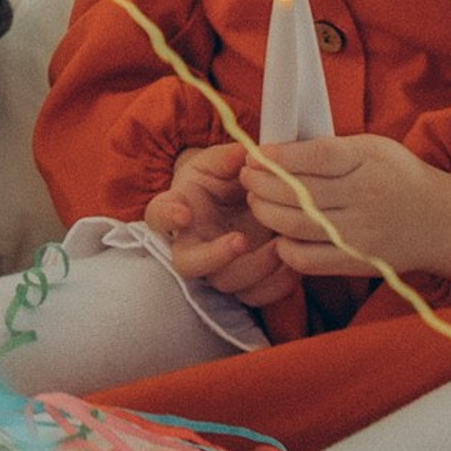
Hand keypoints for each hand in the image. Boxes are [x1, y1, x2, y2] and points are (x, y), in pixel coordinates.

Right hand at [144, 141, 300, 310]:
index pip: (158, 216)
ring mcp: (217, 267)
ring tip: (280, 244)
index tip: (184, 214)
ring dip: (256, 268)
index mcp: (178, 208)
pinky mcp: (243, 282)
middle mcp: (192, 243)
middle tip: (239, 240)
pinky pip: (256, 297)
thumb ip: (228, 158)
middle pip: (187, 264)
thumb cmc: (221, 179)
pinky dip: (277, 285)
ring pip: (227, 283)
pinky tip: (292, 262)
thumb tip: (245, 153)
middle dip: (214, 257)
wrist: (237, 201)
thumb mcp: (221, 163)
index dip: (166, 217)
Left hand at [243, 130, 450, 285]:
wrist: (443, 222)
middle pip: (299, 193)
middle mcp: (363, 201)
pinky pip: (309, 261)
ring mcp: (360, 236)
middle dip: (262, 184)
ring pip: (297, 226)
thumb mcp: (371, 148)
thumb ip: (329, 148)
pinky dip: (285, 248)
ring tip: (255, 200)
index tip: (256, 154)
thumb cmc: (399, 175)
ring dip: (266, 212)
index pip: (316, 158)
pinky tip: (278, 234)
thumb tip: (278, 150)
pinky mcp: (357, 263)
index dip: (280, 157)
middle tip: (246, 175)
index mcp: (367, 164)